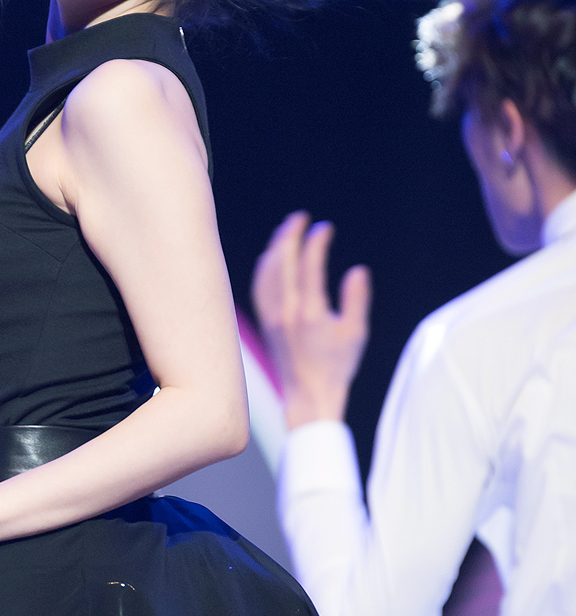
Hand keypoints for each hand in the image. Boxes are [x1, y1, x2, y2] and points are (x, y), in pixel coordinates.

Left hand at [251, 211, 370, 427]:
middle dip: (289, 235)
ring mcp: (272, 317)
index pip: (308, 265)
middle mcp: (285, 311)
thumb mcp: (355, 333)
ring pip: (266, 273)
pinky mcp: (265, 323)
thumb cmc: (336, 367)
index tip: (324, 228)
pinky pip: (259, 287)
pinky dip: (264, 267)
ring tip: (286, 232)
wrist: (308, 397)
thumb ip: (356, 300)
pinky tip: (271, 259)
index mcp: (310, 312)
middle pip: (281, 262)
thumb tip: (357, 271)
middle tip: (300, 218)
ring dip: (275, 248)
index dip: (315, 241)